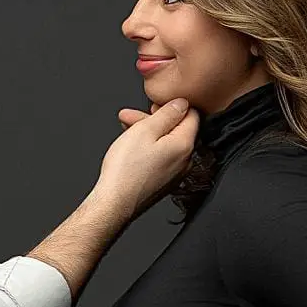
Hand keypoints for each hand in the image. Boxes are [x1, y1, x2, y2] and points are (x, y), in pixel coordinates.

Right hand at [94, 96, 198, 218]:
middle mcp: (185, 161)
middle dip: (154, 119)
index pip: (192, 115)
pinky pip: (161, 157)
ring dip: (147, 132)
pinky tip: (131, 146)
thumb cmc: (126, 170)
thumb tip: (182, 103)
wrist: (115, 203)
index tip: (154, 105)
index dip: (172, 106)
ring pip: (166, 143)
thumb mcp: (145, 130)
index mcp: (185, 146)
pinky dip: (148, 147)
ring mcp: (176, 173)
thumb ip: (167, 114)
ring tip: (125, 128)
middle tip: (131, 116)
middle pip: (177, 129)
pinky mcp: (165, 181)